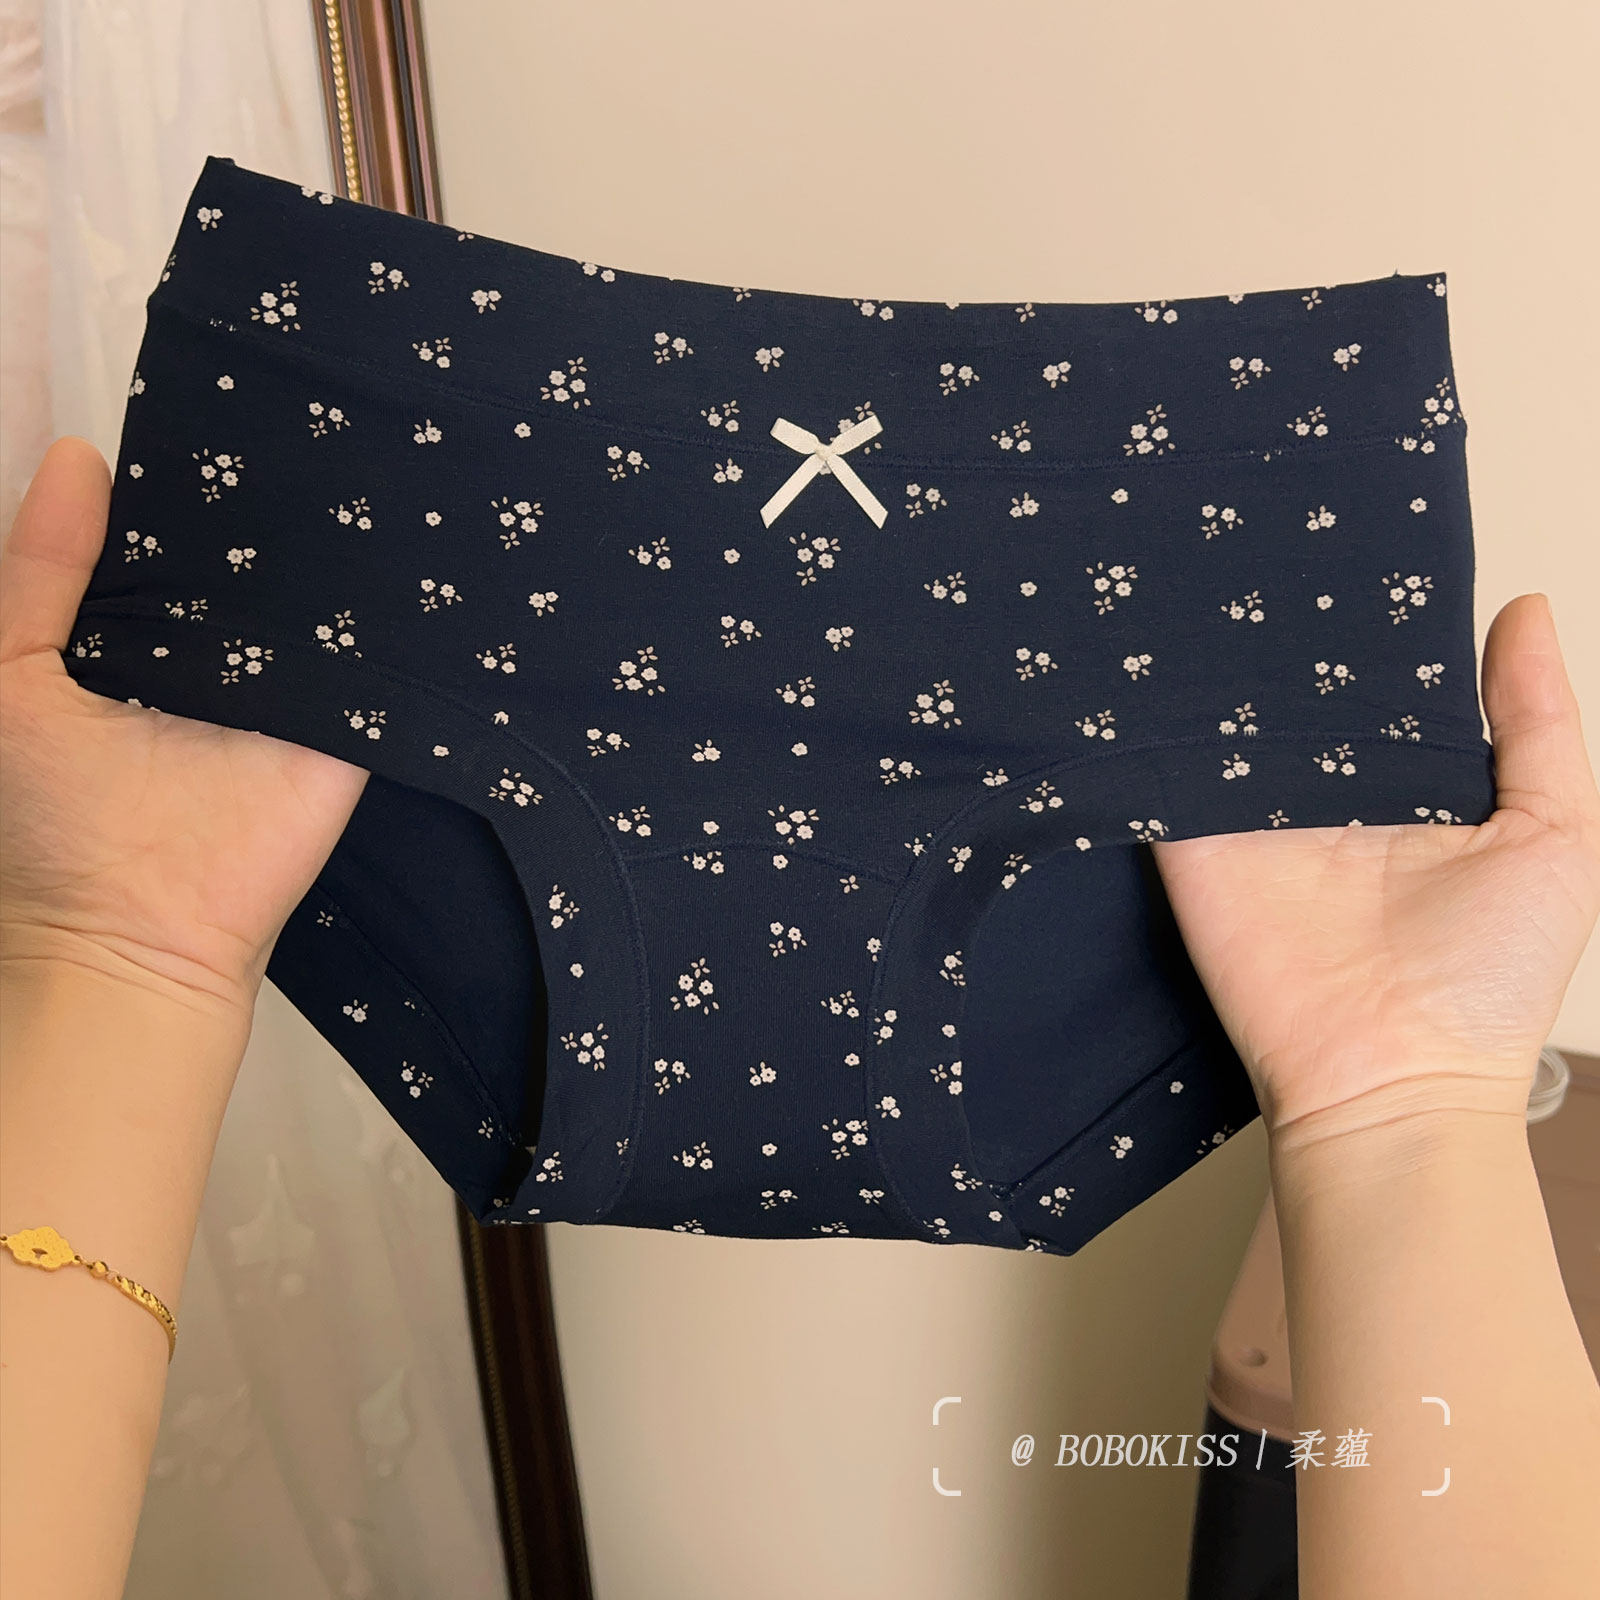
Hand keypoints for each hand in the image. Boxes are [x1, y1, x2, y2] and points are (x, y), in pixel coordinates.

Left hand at [0, 437, 368, 1008]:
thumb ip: (39, 574)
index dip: (196, 487)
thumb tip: (78, 457)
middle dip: (276, 506)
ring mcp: (296, 692)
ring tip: (365, 459)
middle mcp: (228, 658)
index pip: (185, 545)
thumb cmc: (54, 819)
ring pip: (325, 603)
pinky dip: (396, 619)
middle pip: (263, 564)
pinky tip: (411, 547)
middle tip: (306, 422)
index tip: (223, 412)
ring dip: (340, 553)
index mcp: (150, 638)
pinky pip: (378, 662)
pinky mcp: (350, 728)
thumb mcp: (11, 676)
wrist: (137, 935)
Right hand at [1153, 591, 1599, 1144]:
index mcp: (1402, 784)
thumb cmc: (1492, 981)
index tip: (1353, 546)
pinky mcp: (1192, 847)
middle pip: (1291, 689)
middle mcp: (1321, 793)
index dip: (1366, 622)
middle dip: (1281, 628)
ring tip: (1209, 578)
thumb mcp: (1559, 834)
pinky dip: (1153, 726)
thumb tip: (1526, 609)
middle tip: (1270, 544)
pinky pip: (1163, 774)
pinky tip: (1157, 665)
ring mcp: (1250, 818)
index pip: (1373, 682)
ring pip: (1223, 718)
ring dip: (1214, 666)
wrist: (1396, 1081)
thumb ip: (1537, 724)